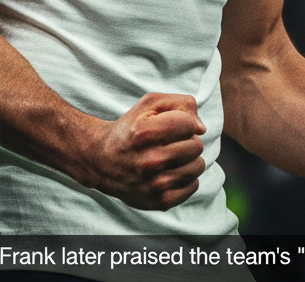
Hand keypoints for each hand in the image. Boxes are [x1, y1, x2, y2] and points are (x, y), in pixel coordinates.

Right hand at [82, 92, 205, 210]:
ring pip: (198, 166)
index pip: (190, 125)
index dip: (185, 122)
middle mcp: (150, 160)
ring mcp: (156, 184)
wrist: (103, 161)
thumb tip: (201, 128)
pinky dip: (187, 177)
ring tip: (173, 156)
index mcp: (146, 133)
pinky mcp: (161, 202)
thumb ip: (181, 103)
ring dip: (189, 158)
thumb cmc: (132, 128)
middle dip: (188, 139)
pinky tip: (171, 171)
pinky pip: (193, 185)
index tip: (173, 125)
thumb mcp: (150, 104)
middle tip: (171, 142)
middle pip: (196, 145)